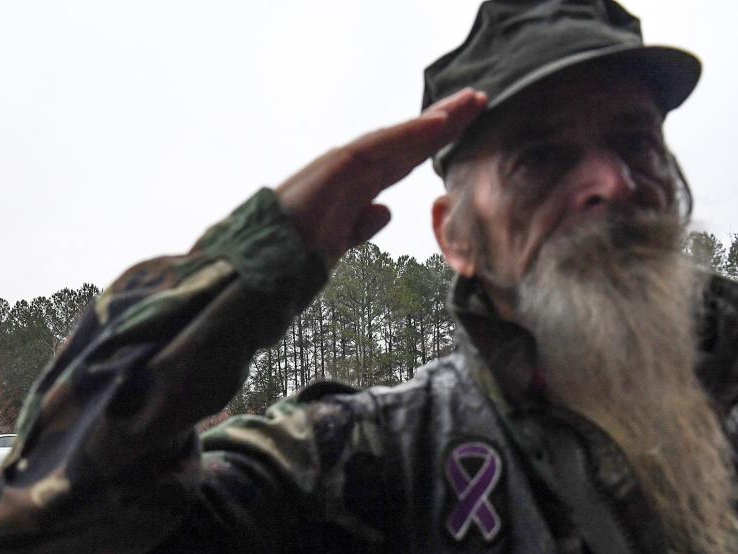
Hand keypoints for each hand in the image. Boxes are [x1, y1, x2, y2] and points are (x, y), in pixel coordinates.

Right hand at [276, 88, 486, 265]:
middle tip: (478, 101)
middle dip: (441, 122)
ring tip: (469, 104)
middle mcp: (348, 171)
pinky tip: (437, 125)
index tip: (463, 129)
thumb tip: (384, 210)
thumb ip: (360, 225)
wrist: (260, 267)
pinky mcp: (335, 169)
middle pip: (404, 143)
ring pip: (396, 139)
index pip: (400, 160)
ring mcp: (340, 167)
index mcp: (352, 188)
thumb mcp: (338, 242)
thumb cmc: (290, 257)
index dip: (432, 143)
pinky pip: (378, 148)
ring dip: (434, 121)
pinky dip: (408, 134)